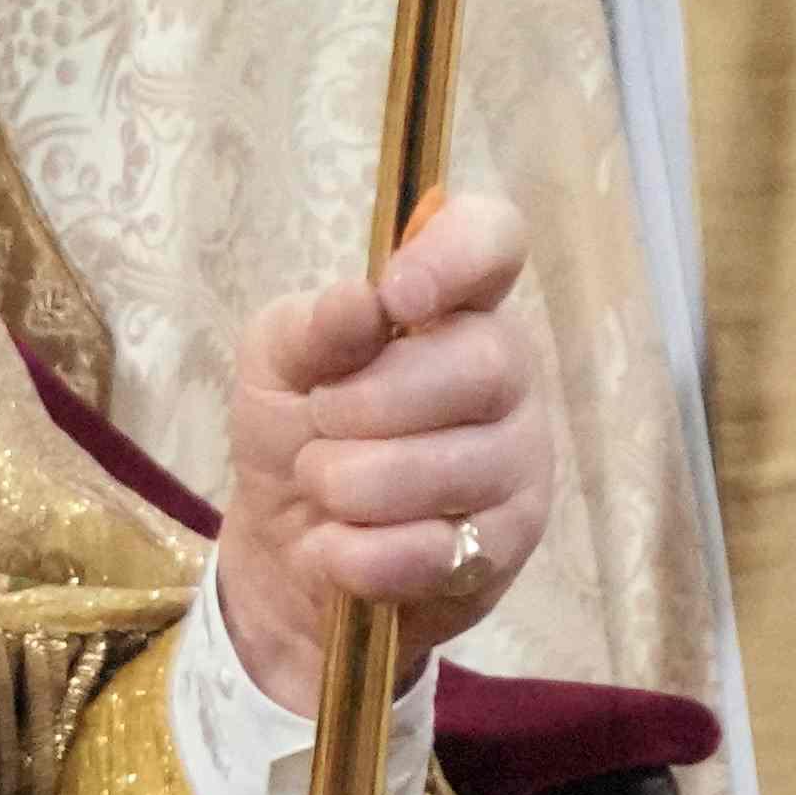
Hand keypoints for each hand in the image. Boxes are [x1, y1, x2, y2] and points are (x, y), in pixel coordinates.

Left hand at [213, 193, 550, 715]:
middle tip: (319, 420)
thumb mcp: (277, 364)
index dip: (457, 255)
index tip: (397, 296)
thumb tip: (363, 301)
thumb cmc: (294, 427)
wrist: (285, 544)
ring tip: (320, 484)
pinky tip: (333, 546)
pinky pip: (435, 551)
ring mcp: (519, 464)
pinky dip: (357, 553)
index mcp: (452, 306)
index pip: (494, 241)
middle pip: (482, 364)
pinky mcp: (504, 547)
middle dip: (371, 401)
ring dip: (352, 483)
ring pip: (453, 468)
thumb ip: (313, 327)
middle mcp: (506, 376)